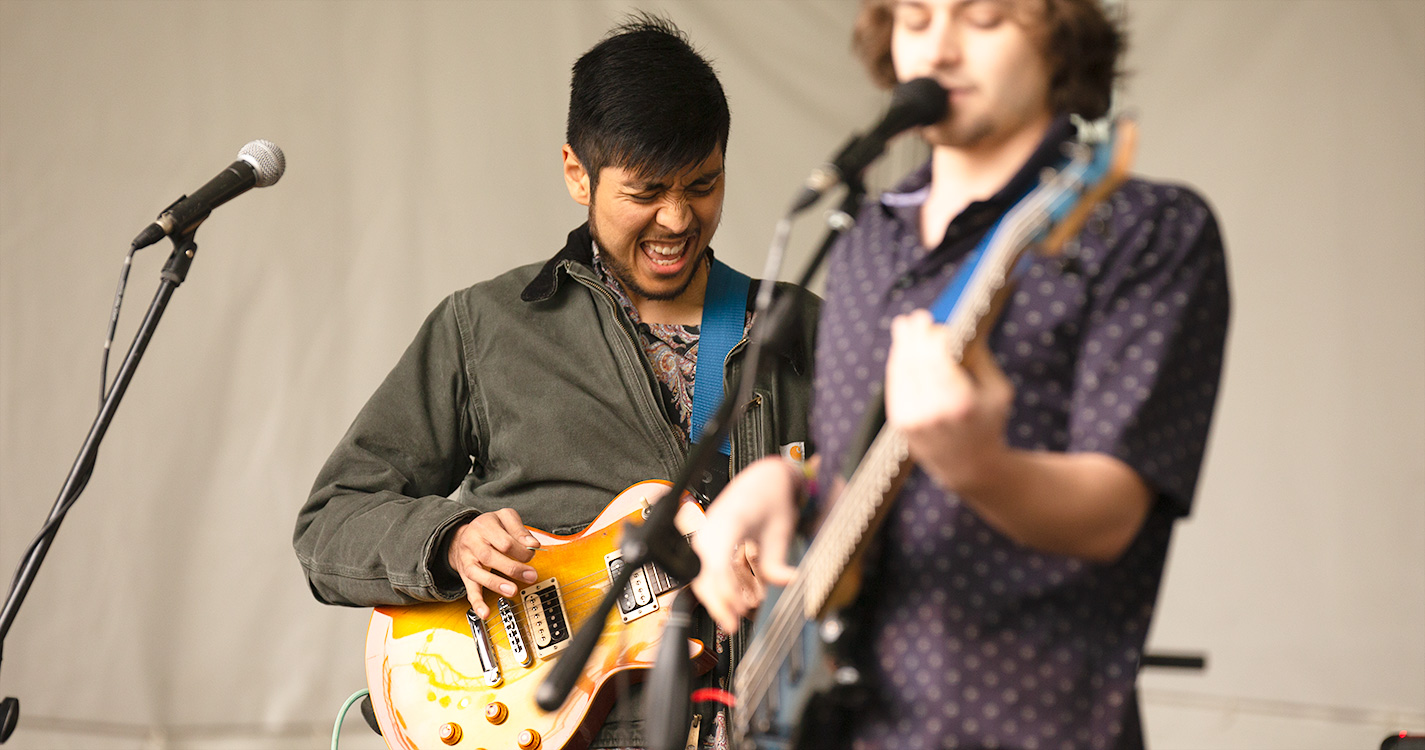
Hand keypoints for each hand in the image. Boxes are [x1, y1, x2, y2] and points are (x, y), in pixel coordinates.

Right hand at [446, 508, 540, 618]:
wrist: (462, 536)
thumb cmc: (489, 528)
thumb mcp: (504, 518)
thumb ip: (519, 529)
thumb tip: (532, 544)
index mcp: (484, 526)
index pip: (504, 541)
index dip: (521, 549)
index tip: (532, 553)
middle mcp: (472, 543)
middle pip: (490, 556)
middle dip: (513, 568)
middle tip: (531, 575)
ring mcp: (467, 560)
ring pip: (478, 574)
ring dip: (496, 584)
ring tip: (512, 591)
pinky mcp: (465, 576)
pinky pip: (470, 590)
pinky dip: (477, 603)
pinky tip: (485, 613)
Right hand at [691, 456, 800, 632]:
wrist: (762, 481)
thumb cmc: (769, 498)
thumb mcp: (781, 530)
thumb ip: (778, 561)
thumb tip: (787, 582)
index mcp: (729, 521)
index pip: (718, 561)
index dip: (726, 589)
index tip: (740, 607)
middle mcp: (711, 529)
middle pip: (702, 573)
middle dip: (716, 602)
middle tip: (733, 623)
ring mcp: (705, 536)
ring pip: (701, 576)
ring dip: (717, 599)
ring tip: (735, 617)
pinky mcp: (708, 544)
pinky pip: (707, 572)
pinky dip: (720, 589)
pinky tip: (736, 600)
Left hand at [885, 309, 1013, 493]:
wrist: (971, 467)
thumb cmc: (989, 423)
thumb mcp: (997, 391)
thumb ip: (979, 358)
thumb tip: (960, 325)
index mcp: (961, 402)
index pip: (939, 357)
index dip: (934, 336)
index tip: (936, 323)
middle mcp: (934, 412)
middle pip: (916, 361)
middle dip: (914, 336)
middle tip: (915, 318)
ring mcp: (914, 419)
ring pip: (901, 372)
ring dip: (901, 346)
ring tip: (902, 327)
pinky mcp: (902, 424)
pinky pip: (895, 387)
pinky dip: (896, 366)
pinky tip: (900, 351)